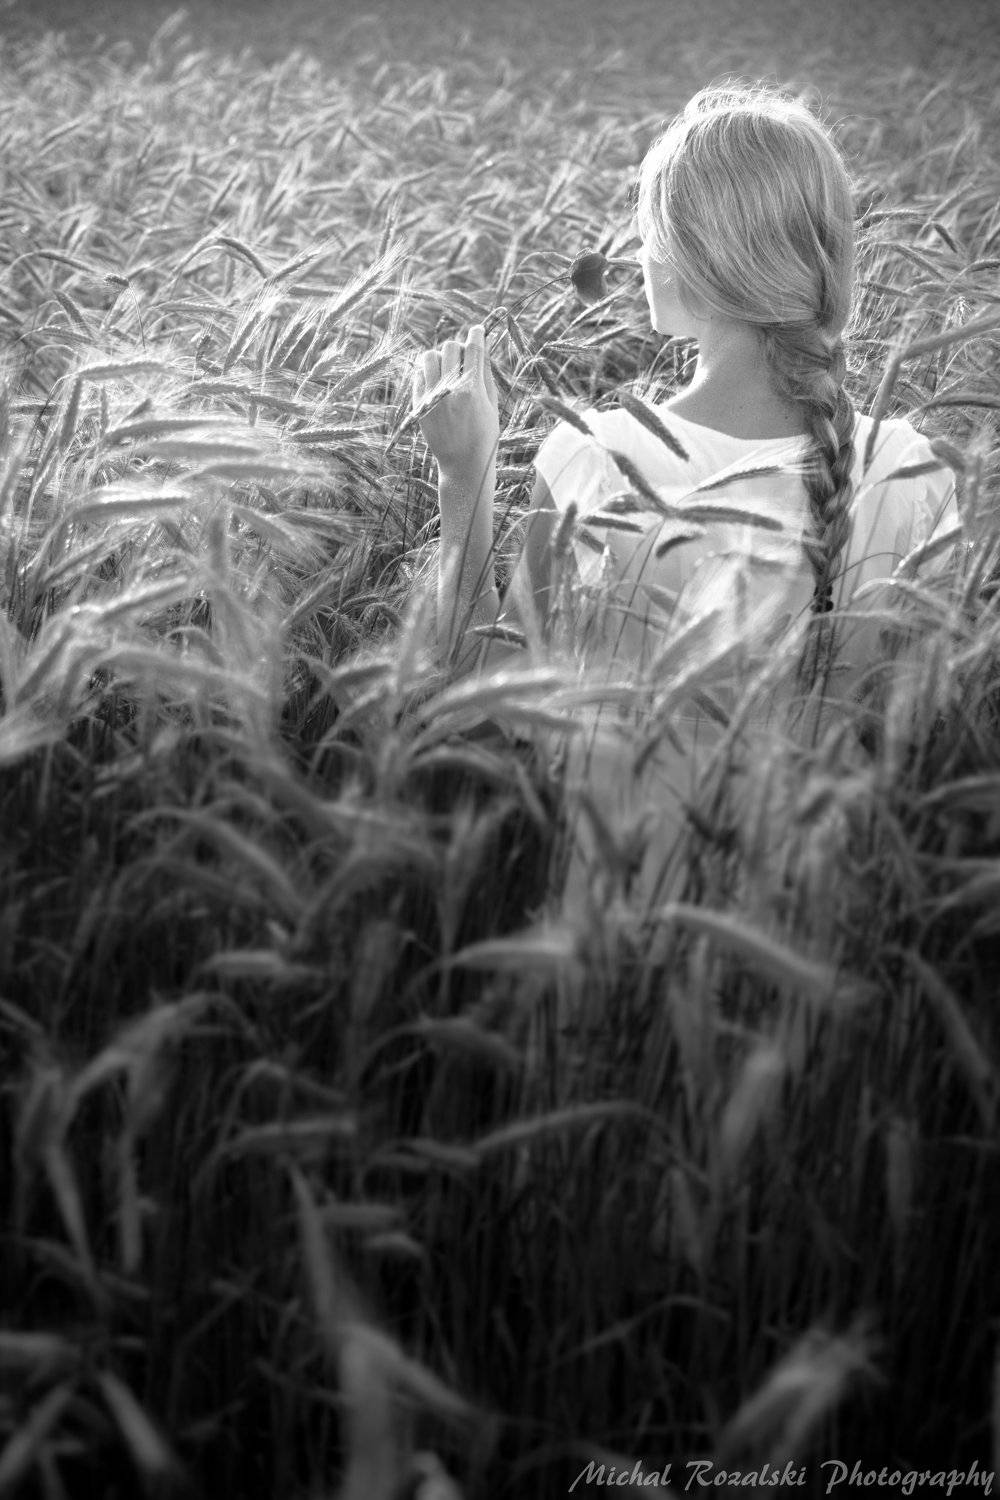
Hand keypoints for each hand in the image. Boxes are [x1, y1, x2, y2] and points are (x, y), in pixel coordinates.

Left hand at [412, 324, 498, 482]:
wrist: (463, 464)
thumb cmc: (484, 435)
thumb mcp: (492, 404)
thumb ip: (485, 374)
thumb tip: (481, 347)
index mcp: (472, 390)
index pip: (473, 349)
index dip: (476, 334)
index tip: (477, 329)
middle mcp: (449, 392)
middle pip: (450, 347)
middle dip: (458, 348)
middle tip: (463, 357)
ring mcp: (431, 398)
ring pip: (429, 357)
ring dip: (440, 358)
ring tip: (447, 369)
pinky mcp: (418, 405)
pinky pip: (418, 375)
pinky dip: (427, 373)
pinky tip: (436, 383)